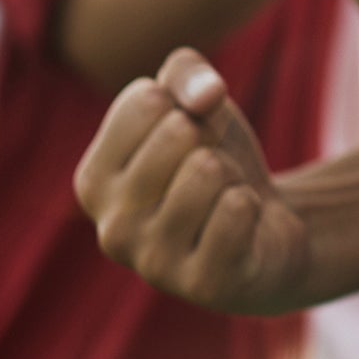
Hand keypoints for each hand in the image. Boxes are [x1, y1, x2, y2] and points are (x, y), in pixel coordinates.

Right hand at [72, 49, 310, 314]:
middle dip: (211, 139)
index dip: (186, 105)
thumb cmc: (215, 159)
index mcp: (93, 182)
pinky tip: (242, 226)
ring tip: (224, 198)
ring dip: (231, 175)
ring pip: (207, 170)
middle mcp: (111, 229)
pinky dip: (251, 204)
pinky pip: (236, 209)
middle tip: (213, 171)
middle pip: (177, 132)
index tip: (190, 136)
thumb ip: (187, 74)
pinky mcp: (202, 285)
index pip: (144, 100)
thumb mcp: (197, 103)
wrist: (264, 227)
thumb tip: (206, 96)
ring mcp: (153, 264)